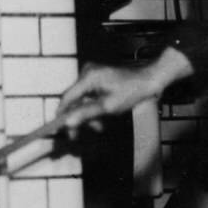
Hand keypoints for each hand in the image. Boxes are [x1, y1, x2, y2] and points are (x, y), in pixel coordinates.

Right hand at [55, 45, 193, 129]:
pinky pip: (88, 96)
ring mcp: (91, 74)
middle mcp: (87, 73)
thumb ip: (86, 114)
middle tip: (79, 134)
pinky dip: (92, 107)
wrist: (149, 80)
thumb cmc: (132, 91)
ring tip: (97, 126)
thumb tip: (68, 122)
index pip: (66, 98)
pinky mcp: (96, 78)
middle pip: (73, 100)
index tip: (59, 129)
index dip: (61, 115)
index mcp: (88, 77)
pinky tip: (100, 118)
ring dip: (87, 114)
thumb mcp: (108, 107)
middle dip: (78, 117)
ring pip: (81, 100)